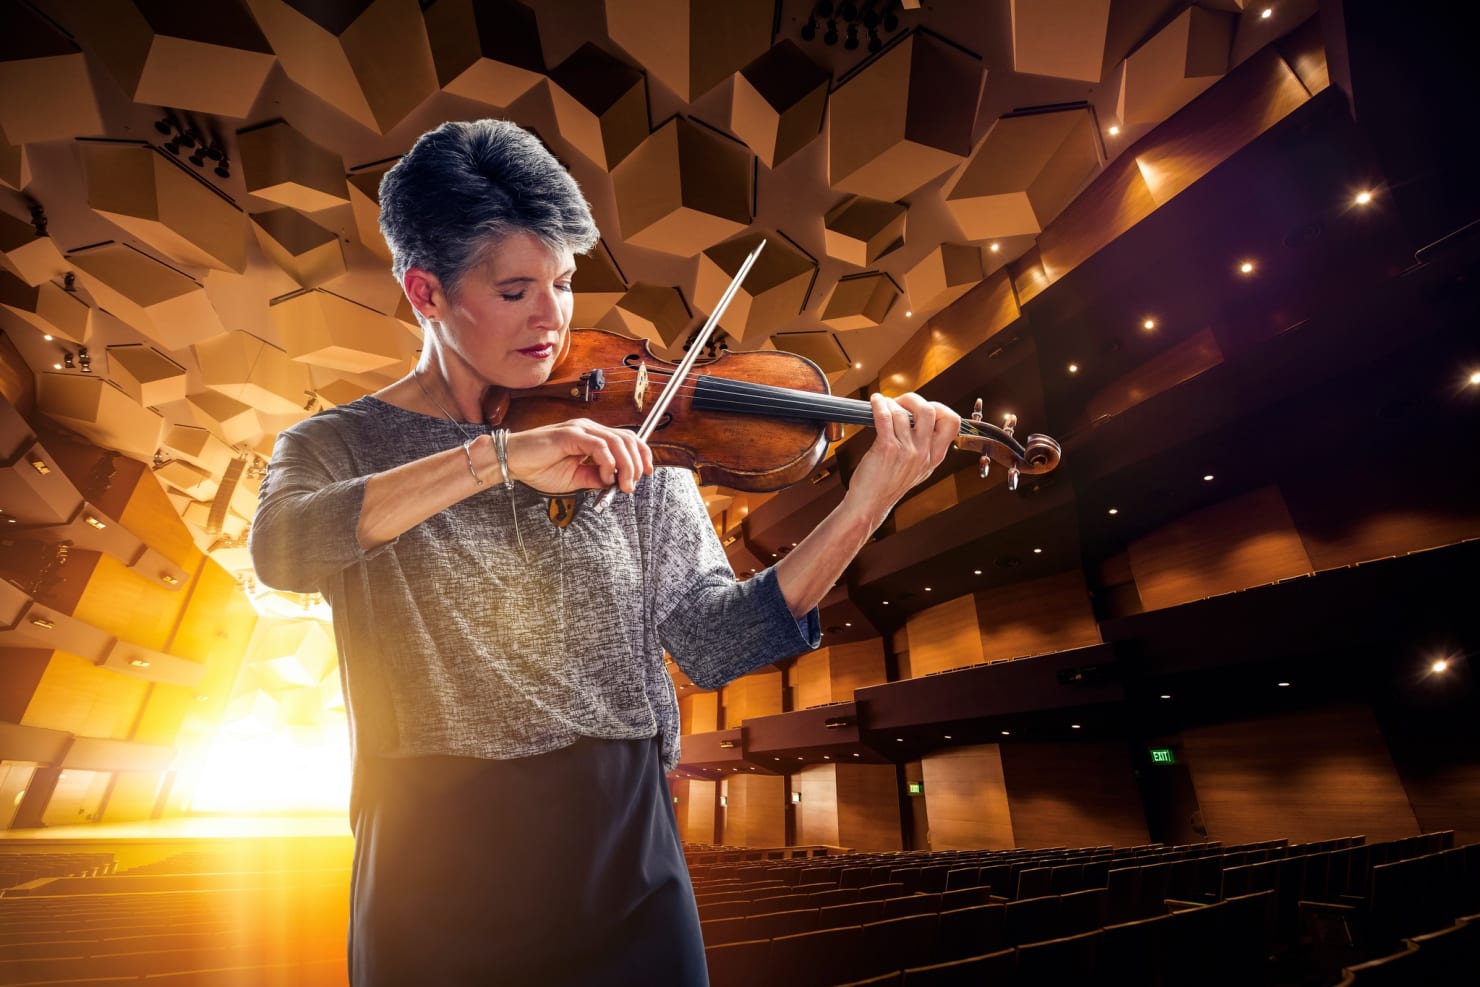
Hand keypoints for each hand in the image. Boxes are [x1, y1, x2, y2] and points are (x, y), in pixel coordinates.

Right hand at [504, 418, 653, 494]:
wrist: (511, 461)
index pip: (626, 439)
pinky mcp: (570, 434)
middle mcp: (589, 429)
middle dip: (636, 464)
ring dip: (625, 466)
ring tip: (622, 485)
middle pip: (627, 439)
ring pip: (616, 442)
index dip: (642, 454)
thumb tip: (616, 483)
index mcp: (592, 436)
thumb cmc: (539, 467)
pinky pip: (598, 446)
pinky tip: (605, 476)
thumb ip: (596, 478)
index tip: (647, 473)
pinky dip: (607, 463)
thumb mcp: (576, 479)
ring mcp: (580, 429)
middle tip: (631, 486)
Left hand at [846, 393, 960, 523]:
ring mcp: (907, 451)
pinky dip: (878, 405)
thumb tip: (921, 419)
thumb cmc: (888, 485)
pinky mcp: (887, 449)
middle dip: (912, 399)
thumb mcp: (918, 470)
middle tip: (900, 402)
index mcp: (935, 457)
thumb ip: (926, 448)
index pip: (952, 422)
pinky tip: (875, 402)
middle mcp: (924, 453)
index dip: (939, 408)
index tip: (922, 407)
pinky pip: (885, 417)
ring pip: (902, 412)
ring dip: (890, 403)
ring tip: (882, 405)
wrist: (870, 504)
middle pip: (929, 410)